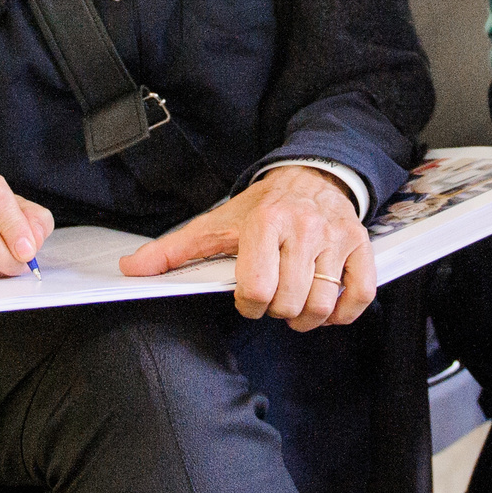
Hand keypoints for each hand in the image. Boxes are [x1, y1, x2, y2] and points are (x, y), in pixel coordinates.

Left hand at [120, 164, 373, 330]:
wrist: (311, 175)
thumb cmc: (260, 207)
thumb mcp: (215, 224)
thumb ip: (173, 250)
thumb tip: (129, 269)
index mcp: (264, 221)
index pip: (257, 288)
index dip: (249, 304)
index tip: (247, 295)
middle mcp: (304, 227)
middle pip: (289, 301)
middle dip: (276, 311)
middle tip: (273, 297)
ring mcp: (336, 238)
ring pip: (322, 304)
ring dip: (306, 317)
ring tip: (295, 304)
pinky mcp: (361, 246)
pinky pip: (359, 296)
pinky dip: (343, 313)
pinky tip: (326, 307)